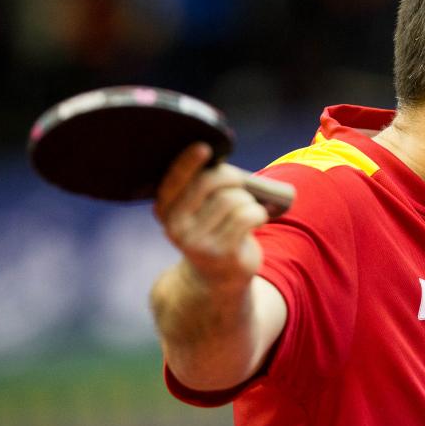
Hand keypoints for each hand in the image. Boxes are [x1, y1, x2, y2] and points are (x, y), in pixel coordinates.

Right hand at [154, 142, 270, 288]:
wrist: (218, 278)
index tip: (204, 147)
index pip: (175, 180)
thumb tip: (221, 162)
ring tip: (247, 209)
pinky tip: (257, 220)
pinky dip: (259, 213)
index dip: (188, 162)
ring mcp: (197, 242)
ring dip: (247, 199)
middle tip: (241, 184)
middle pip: (209, 183)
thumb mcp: (197, 211)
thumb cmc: (213, 231)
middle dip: (231, 177)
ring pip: (232, 199)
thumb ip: (200, 188)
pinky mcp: (221, 253)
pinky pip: (247, 215)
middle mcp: (176, 226)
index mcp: (165, 210)